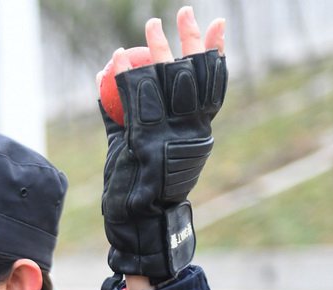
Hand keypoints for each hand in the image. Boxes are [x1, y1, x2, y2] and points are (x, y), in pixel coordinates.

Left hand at [98, 6, 227, 289]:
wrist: (137, 225)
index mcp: (198, 133)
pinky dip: (123, 78)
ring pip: (168, 82)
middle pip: (195, 75)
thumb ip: (132, 119)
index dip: (215, 53)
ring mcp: (169, 136)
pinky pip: (134, 102)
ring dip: (158, 49)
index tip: (218, 25)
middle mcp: (190, 132)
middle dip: (191, 39)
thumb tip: (120, 86)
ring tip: (150, 25)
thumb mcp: (141, 149)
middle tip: (184, 12)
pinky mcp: (145, 143)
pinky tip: (115, 59)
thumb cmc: (139, 191)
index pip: (212, 86)